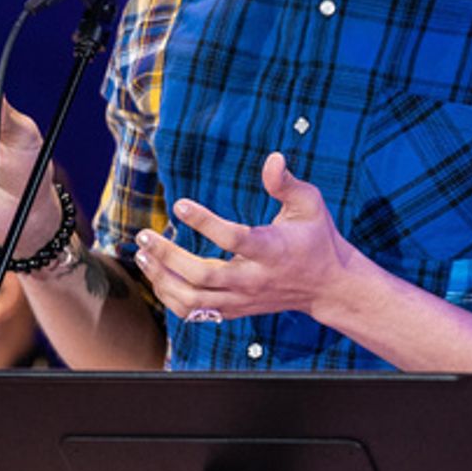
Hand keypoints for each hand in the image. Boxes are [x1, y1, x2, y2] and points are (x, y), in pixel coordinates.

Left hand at [133, 152, 355, 323]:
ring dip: (162, 278)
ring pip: (193, 299)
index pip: (233, 238)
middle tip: (145, 235)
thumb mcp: (310, 205)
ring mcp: (243, 299)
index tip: (180, 204)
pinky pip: (195, 312)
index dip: (204, 222)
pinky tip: (157, 276)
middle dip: (169, 256)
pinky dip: (171, 297)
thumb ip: (287, 183)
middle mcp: (254, 279)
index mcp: (271, 250)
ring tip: (143, 254)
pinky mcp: (236, 310)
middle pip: (203, 275)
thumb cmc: (316, 238)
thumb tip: (272, 158)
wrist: (328, 287)